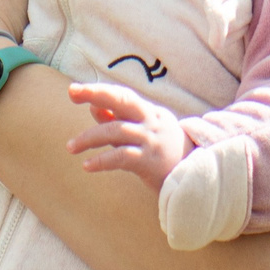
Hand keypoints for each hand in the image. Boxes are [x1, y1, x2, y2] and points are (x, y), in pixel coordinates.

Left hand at [66, 83, 188, 191]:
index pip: (122, 96)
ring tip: (71, 147)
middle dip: (96, 93)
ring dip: (89, 137)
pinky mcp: (150, 161)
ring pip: (116, 131)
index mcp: (150, 113)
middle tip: (71, 91)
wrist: (198, 179)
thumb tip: (92, 106)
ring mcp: (152, 140)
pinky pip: (121, 157)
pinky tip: (87, 165)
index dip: (99, 90)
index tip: (74, 90)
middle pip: (122, 100)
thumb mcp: (144, 133)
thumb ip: (119, 120)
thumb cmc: (165, 155)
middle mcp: (152, 122)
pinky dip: (102, 160)